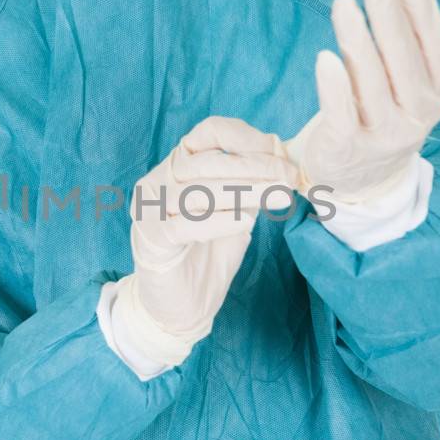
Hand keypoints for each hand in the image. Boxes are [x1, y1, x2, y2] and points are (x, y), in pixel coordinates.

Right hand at [113, 116, 297, 364]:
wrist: (181, 307)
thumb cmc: (209, 256)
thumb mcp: (237, 213)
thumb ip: (252, 187)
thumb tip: (284, 162)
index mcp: (178, 166)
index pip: (209, 132)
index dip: (246, 138)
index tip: (279, 154)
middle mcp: (159, 180)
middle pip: (208, 160)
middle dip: (255, 168)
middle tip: (288, 179)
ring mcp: (150, 209)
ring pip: (198, 189)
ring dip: (244, 191)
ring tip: (277, 197)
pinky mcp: (151, 239)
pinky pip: (187, 223)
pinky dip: (220, 221)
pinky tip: (246, 222)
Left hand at [285, 0, 439, 204]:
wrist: (360, 177)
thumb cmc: (390, 111)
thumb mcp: (423, 78)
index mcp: (436, 92)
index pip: (433, 46)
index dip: (422, 10)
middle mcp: (415, 115)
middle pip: (403, 63)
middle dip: (390, 21)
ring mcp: (383, 135)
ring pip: (371, 84)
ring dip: (357, 42)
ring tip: (343, 3)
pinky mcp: (347, 149)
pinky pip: (342, 115)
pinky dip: (335, 87)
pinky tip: (325, 57)